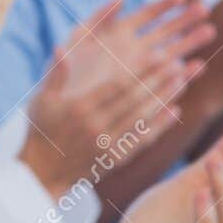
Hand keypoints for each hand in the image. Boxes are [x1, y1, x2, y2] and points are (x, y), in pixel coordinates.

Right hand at [20, 0, 212, 196]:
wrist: (41, 174)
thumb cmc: (41, 132)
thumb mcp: (42, 101)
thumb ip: (56, 75)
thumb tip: (63, 48)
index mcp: (79, 108)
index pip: (117, 85)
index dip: (141, 70)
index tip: (158, 54)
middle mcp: (96, 126)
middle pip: (135, 99)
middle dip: (158, 79)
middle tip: (178, 62)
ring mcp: (107, 144)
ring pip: (143, 117)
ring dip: (164, 98)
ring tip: (181, 79)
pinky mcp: (115, 159)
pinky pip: (143, 140)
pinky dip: (160, 126)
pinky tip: (175, 111)